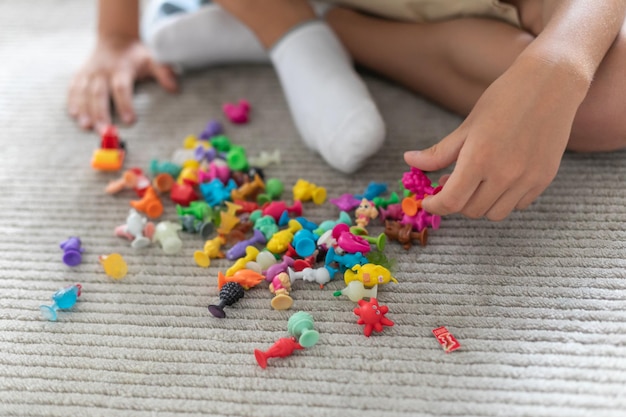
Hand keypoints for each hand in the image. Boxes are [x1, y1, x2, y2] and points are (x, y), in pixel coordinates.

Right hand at [67, 36, 177, 130]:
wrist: (115, 38)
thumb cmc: (136, 55)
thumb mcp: (152, 60)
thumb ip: (163, 73)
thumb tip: (175, 88)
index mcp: (121, 68)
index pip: (122, 88)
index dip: (125, 104)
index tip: (130, 120)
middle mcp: (102, 71)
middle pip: (99, 94)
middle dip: (101, 113)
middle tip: (104, 131)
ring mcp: (89, 72)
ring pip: (84, 92)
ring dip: (84, 110)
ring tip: (86, 126)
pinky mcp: (80, 75)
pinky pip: (73, 88)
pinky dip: (72, 101)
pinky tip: (74, 114)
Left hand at [404, 56, 585, 220]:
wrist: (551, 83)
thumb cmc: (504, 98)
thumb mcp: (467, 126)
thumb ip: (439, 152)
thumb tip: (409, 161)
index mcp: (479, 159)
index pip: (451, 202)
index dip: (435, 206)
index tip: (429, 201)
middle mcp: (505, 174)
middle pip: (471, 210)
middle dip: (456, 202)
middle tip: (451, 182)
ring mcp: (527, 179)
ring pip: (494, 213)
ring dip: (480, 203)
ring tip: (476, 181)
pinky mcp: (544, 179)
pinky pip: (518, 205)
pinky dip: (504, 199)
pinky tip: (500, 178)